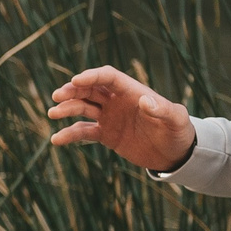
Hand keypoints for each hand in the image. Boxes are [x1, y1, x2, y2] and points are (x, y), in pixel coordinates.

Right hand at [47, 66, 196, 172]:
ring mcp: (109, 117)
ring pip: (83, 107)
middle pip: (90, 89)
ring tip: (52, 113)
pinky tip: (56, 139)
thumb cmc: (178, 132)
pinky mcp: (105, 134)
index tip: (75, 81)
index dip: (91, 77)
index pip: (108, 78)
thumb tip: (146, 100)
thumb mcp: (175, 120)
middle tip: (57, 97)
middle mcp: (117, 101)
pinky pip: (83, 131)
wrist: (174, 153)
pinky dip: (69, 134)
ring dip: (67, 108)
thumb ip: (162, 109)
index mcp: (132, 91)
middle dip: (72, 91)